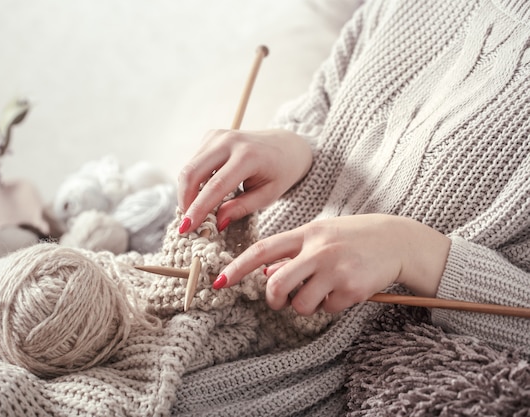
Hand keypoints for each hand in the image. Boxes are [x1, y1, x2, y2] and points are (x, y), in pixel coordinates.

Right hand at [177, 128, 312, 233]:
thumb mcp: (268, 195)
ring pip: (188, 167)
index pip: (215, 186)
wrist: (287, 145)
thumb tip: (216, 222)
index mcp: (248, 156)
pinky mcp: (211, 136)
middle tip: (187, 222)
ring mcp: (218, 136)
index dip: (198, 208)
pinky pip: (193, 162)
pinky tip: (203, 193)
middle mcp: (229, 141)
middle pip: (192, 172)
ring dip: (187, 192)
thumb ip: (241, 208)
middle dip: (184, 200)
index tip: (187, 228)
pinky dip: (193, 181)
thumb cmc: (280, 173)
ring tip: (196, 210)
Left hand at [213, 214, 450, 314]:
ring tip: (324, 290)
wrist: (398, 239)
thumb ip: (293, 252)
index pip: (262, 249)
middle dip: (273, 299)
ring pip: (301, 304)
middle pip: (276, 285)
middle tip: (281, 301)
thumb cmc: (352, 238)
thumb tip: (266, 273)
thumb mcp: (320, 236)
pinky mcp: (353, 287)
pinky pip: (328, 310)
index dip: (237, 267)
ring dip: (307, 305)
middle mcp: (318, 250)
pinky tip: (345, 289)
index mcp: (305, 233)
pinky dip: (332, 306)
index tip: (219, 282)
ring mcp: (335, 269)